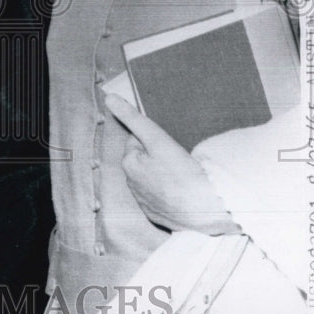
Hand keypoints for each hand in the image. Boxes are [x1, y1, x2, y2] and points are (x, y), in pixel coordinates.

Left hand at [104, 94, 240, 234]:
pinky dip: (170, 192)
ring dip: (163, 174)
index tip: (169, 145)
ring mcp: (145, 202)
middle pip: (144, 160)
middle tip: (179, 160)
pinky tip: (183, 192)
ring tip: (183, 176)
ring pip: (152, 178)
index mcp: (128, 164)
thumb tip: (109, 98)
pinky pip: (161, 197)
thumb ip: (133, 118)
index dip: (154, 138)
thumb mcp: (156, 139)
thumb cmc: (181, 174)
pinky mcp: (158, 215)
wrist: (204, 213)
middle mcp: (131, 184)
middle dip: (158, 156)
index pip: (137, 140)